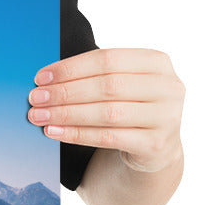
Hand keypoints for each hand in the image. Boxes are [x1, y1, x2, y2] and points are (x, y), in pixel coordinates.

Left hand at [28, 48, 184, 173]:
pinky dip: (76, 134)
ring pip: (107, 113)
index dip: (71, 68)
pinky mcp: (156, 144)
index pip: (108, 59)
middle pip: (107, 86)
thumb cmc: (129, 106)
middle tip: (36, 98)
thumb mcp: (121, 83)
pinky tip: (54, 132)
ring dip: (66, 114)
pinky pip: (108, 138)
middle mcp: (168, 87)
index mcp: (157, 62)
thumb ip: (93, 75)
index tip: (41, 77)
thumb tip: (45, 79)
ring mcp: (167, 117)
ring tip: (39, 116)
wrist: (155, 145)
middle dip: (65, 92)